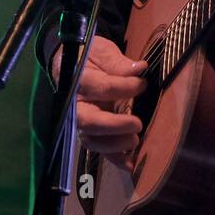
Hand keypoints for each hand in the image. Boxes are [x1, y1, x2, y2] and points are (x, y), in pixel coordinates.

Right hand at [51, 35, 146, 170]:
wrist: (72, 62)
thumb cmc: (89, 55)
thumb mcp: (102, 51)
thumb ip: (117, 62)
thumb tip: (139, 69)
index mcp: (76, 78)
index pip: (98, 87)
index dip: (122, 87)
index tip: (142, 84)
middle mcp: (75, 104)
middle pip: (88, 121)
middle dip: (114, 126)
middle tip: (137, 123)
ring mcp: (80, 120)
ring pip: (91, 140)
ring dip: (114, 145)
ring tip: (136, 141)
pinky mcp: (89, 131)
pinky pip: (98, 149)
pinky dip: (114, 159)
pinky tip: (130, 164)